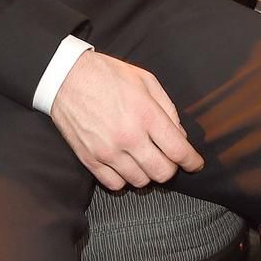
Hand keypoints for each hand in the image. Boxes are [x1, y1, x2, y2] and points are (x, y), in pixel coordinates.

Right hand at [50, 52, 203, 191]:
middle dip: (171, 168)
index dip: (192, 162)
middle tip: (168, 159)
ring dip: (147, 173)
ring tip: (144, 159)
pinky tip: (125, 166)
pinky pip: (115, 185)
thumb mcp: (146, 80)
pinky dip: (124, 180)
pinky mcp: (90, 159)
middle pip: (162, 172)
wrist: (65, 77)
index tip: (195, 164)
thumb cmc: (107, 75)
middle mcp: (129, 137)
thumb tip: (180, 135)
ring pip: (140, 182)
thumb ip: (167, 109)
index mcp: (146, 115)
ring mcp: (108, 151)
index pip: (178, 151)